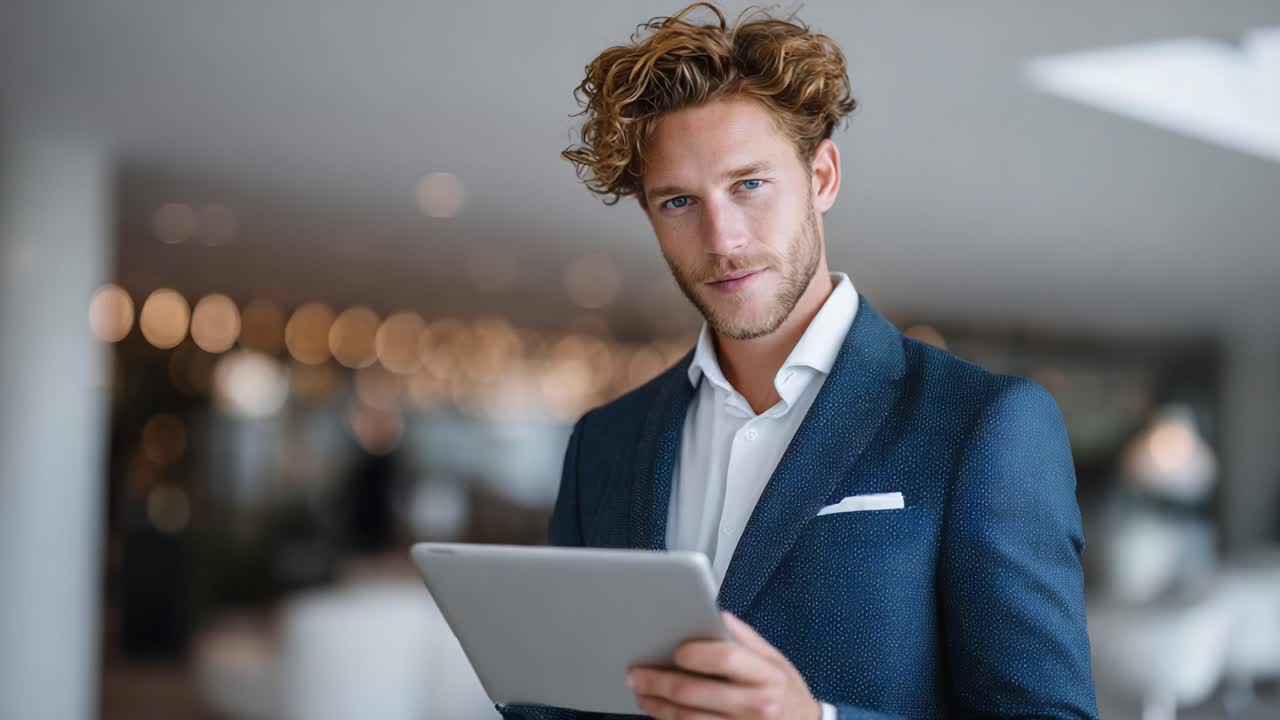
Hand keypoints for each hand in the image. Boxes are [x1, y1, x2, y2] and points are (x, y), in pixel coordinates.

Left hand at [626, 611, 821, 719]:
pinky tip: (659, 712)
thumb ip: (744, 637)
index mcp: (766, 674)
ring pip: (688, 719)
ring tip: (641, 693)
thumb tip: (713, 612)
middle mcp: (757, 704)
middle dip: (659, 682)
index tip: (674, 649)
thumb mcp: (775, 659)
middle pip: (695, 693)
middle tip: (636, 673)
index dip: (694, 653)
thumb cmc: (786, 691)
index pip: (725, 658)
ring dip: (657, 706)